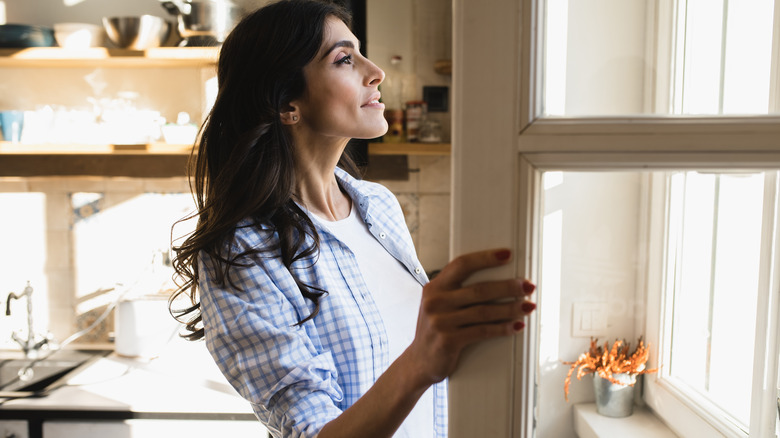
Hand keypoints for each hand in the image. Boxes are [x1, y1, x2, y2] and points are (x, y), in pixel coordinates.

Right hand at [407, 248, 535, 385]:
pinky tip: (516, 326)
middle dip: (508, 287)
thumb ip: (458, 291)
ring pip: (484, 311)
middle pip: (479, 289)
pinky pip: (482, 331)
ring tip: (528, 306)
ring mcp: (440, 321)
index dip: (486, 258)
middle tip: (528, 286)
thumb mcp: (439, 304)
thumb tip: (500, 281)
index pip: (462, 264)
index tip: (508, 254)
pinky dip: (502, 328)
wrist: (419, 361)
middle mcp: (435, 301)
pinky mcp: (447, 340)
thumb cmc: (436, 329)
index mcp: (435, 287)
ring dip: (510, 308)